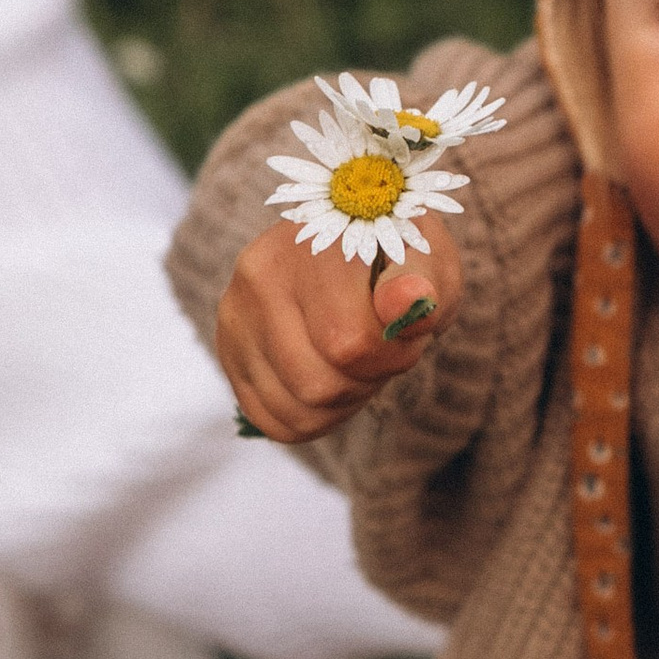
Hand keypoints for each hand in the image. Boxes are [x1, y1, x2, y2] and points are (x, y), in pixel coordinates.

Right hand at [215, 216, 464, 442]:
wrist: (351, 237)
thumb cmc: (398, 252)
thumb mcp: (430, 255)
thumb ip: (425, 279)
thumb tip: (405, 302)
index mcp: (313, 246)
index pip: (350, 344)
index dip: (393, 354)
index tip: (405, 330)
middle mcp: (260, 278)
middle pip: (318, 386)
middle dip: (366, 381)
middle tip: (380, 348)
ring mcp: (236, 316)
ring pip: (298, 411)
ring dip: (344, 402)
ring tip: (356, 360)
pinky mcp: (229, 350)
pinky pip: (274, 421)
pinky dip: (315, 416)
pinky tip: (330, 376)